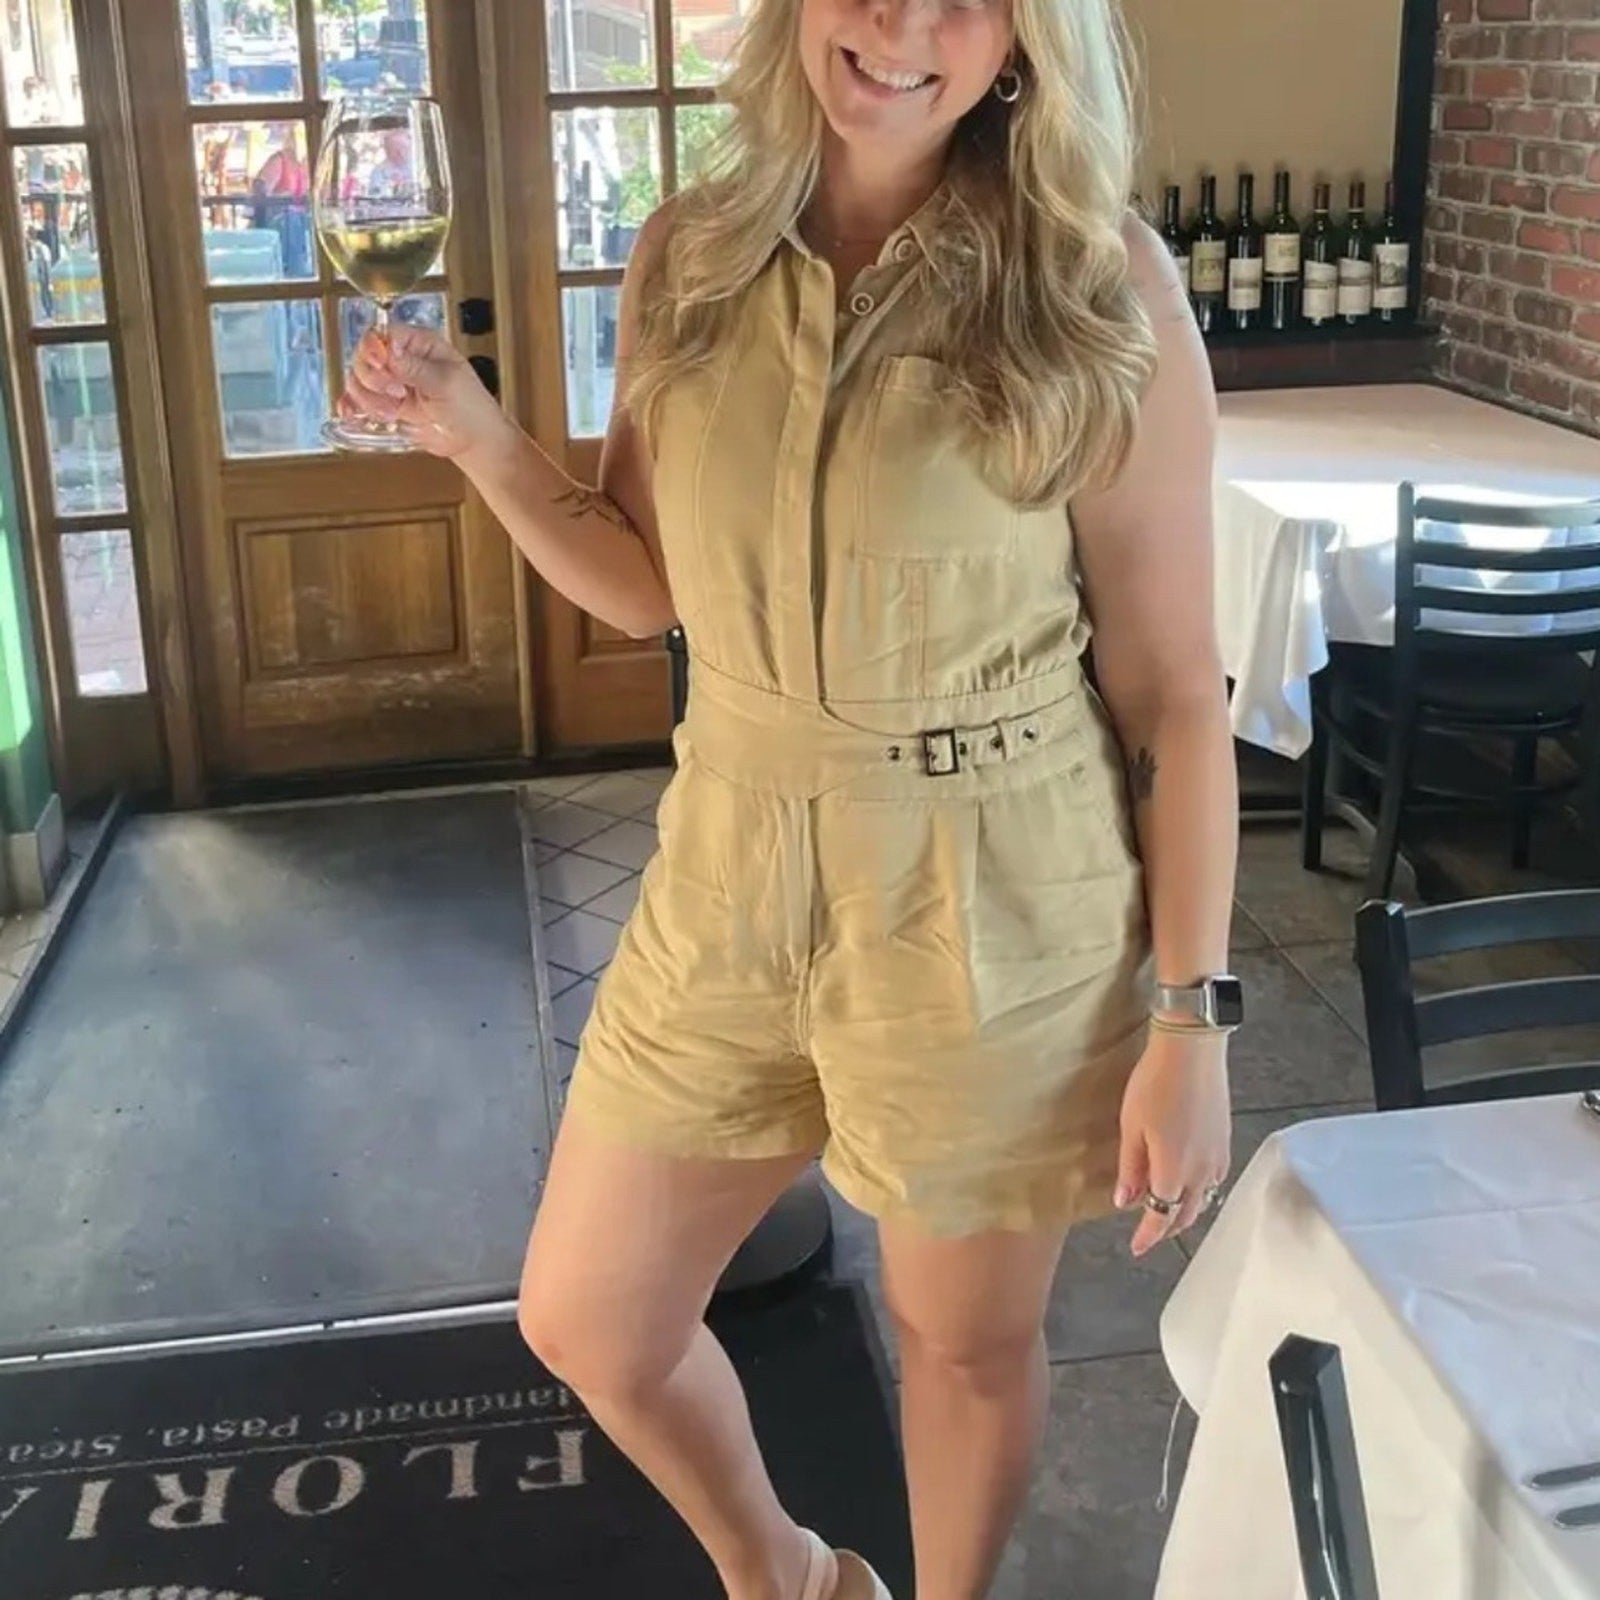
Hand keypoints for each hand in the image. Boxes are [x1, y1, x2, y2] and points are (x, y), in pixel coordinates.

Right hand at [338, 324, 513, 463]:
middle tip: (396, 393)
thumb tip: (388, 352)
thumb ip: (415, 368)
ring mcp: (393, 383)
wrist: (474, 442)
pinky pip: (359, 402)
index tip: (381, 365)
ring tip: (392, 412)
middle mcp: (402, 360)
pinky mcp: (386, 405)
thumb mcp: (447, 383)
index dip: (374, 348)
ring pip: (359, 380)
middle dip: (373, 378)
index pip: (383, 334)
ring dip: (368, 398)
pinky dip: (353, 407)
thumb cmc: (471, 408)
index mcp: (420, 344)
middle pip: (364, 356)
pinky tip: (357, 415)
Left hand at [1114, 1029, 1232, 1257]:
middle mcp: (1201, 1172)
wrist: (1192, 1050)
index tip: (1136, 1248)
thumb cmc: (1155, 1084)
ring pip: (1203, 1199)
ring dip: (1186, 1210)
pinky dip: (1201, 1191)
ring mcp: (1217, 1157)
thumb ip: (1131, 1169)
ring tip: (1169, 1212)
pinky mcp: (1225, 1140)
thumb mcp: (1131, 1127)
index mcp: (1173, 1172)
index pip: (1160, 1216)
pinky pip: (1214, 1180)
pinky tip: (1191, 1183)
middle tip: (1150, 1233)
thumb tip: (1125, 1202)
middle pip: (1185, 1213)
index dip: (1148, 1235)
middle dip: (1167, 1227)